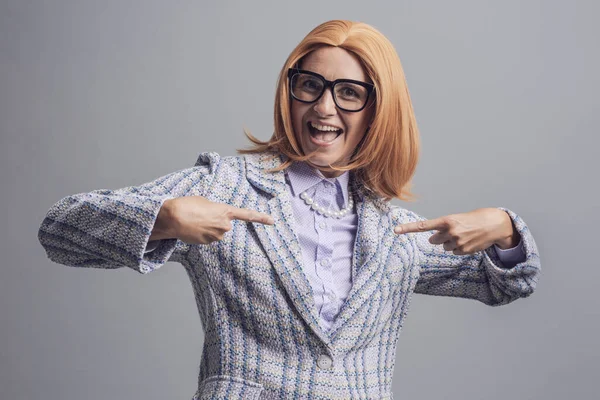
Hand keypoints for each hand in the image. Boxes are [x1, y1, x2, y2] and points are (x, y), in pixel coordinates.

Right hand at [151, 196, 273, 244]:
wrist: (173, 217)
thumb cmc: (188, 205)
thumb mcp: (205, 201)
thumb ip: (215, 209)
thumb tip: (214, 218)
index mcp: (226, 211)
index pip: (247, 215)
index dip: (261, 218)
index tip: (272, 221)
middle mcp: (225, 225)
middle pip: (225, 224)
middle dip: (216, 221)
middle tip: (202, 215)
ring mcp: (217, 236)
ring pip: (216, 232)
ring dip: (208, 228)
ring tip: (195, 221)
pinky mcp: (208, 243)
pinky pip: (208, 238)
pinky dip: (202, 234)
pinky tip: (193, 228)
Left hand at [393, 208, 518, 254]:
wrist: (494, 224)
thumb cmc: (472, 219)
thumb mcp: (457, 218)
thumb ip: (443, 227)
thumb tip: (433, 240)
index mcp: (446, 220)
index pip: (423, 226)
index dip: (408, 228)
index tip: (395, 230)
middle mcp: (450, 232)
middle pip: (434, 240)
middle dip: (440, 237)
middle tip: (453, 231)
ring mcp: (457, 242)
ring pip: (444, 247)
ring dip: (451, 242)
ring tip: (463, 235)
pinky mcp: (463, 251)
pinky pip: (454, 252)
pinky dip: (459, 248)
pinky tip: (468, 241)